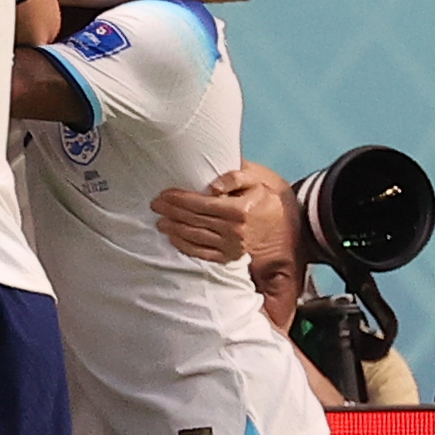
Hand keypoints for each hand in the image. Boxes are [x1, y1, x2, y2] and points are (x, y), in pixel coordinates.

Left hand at [152, 165, 292, 267]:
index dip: (179, 199)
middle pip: (194, 220)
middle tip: (155, 205)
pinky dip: (184, 246)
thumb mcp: (254, 180)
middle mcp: (234, 230)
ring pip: (195, 237)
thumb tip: (213, 186)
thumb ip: (235, 177)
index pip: (200, 204)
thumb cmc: (260, 198)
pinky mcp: (229, 257)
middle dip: (171, 212)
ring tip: (160, 220)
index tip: (164, 195)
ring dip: (174, 229)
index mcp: (238, 210)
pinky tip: (173, 237)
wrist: (279, 223)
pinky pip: (201, 253)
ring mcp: (231, 246)